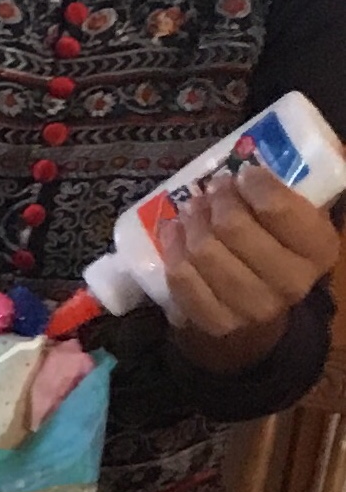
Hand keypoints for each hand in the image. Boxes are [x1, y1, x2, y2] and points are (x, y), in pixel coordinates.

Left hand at [162, 166, 340, 374]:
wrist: (262, 314)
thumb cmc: (280, 253)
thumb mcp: (299, 223)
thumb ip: (283, 197)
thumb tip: (244, 168)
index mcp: (318, 250)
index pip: (277, 208)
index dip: (252, 184)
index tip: (241, 173)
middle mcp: (290, 283)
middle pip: (234, 228)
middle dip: (217, 200)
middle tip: (212, 188)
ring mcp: (250, 308)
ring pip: (204, 252)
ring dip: (192, 222)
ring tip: (192, 207)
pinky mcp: (214, 322)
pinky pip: (182, 278)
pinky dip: (172, 249)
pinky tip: (173, 231)